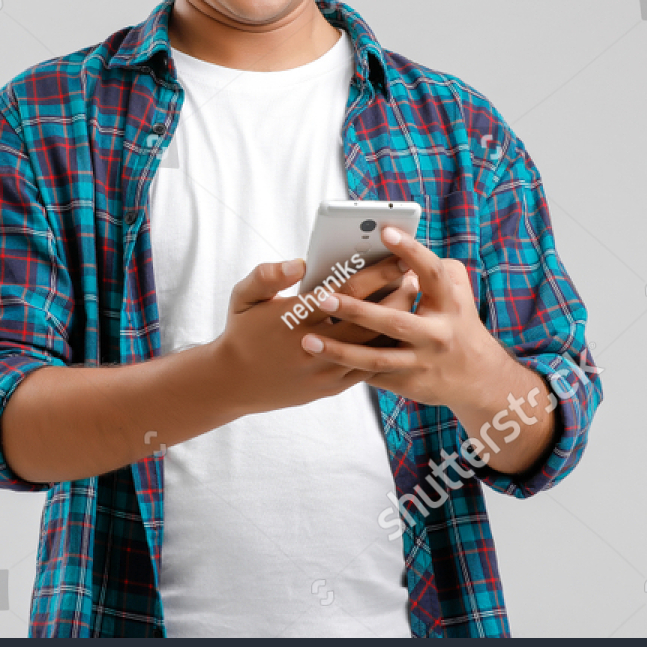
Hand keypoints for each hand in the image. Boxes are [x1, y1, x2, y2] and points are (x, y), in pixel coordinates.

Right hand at [206, 256, 411, 417]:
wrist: (233, 383)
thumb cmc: (242, 332)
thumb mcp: (243, 297)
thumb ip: (267, 275)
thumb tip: (299, 262)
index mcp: (293, 319)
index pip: (344, 293)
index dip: (375, 274)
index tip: (396, 258)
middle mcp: (312, 347)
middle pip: (369, 319)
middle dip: (396, 295)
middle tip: (414, 275)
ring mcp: (324, 371)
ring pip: (373, 346)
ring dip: (396, 322)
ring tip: (411, 301)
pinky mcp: (330, 388)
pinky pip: (367, 368)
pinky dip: (385, 348)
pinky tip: (396, 331)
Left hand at [298, 226, 508, 410]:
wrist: (478, 378)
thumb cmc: (458, 321)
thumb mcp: (458, 291)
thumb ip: (433, 268)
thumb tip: (402, 247)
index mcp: (450, 304)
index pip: (431, 273)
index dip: (411, 251)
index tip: (385, 232)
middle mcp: (437, 334)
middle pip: (394, 322)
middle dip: (357, 310)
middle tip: (322, 298)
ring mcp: (422, 362)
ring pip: (376, 358)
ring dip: (340, 350)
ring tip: (307, 340)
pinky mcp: (410, 384)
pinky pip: (373, 375)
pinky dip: (347, 366)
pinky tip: (318, 360)